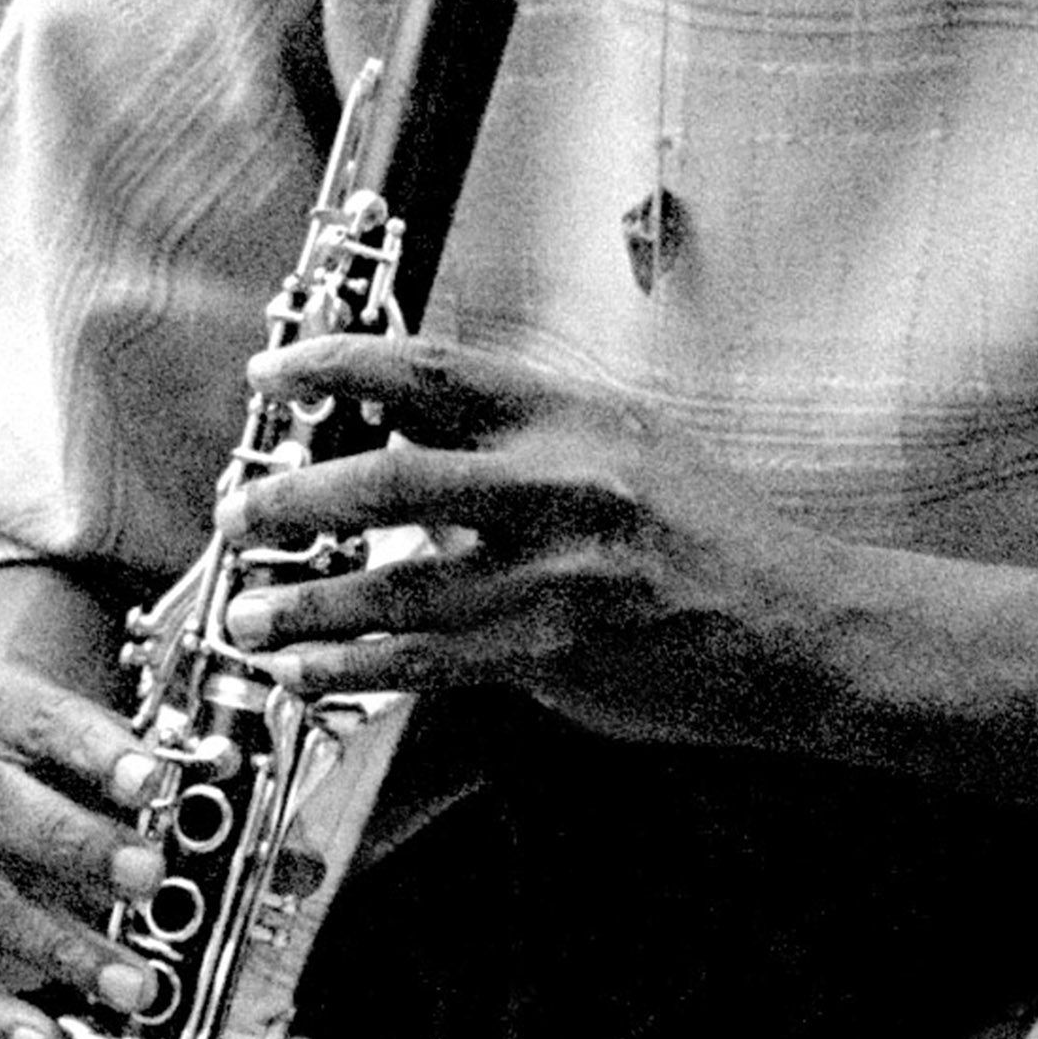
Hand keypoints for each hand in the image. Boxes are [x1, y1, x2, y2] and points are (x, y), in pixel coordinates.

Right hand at [0, 643, 181, 1038]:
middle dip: (79, 848)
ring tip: (135, 988)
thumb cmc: (58, 756)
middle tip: (150, 879)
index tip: (156, 779)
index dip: (100, 751)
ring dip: (62, 949)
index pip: (46, 719)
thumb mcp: (116, 748)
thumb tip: (300, 867)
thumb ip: (203, 797)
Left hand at [218, 329, 858, 746]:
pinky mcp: (551, 657)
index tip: (271, 374)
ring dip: (304, 604)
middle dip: (292, 499)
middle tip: (240, 513)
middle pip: (388, 482)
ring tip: (248, 613)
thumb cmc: (707, 534)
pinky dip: (351, 669)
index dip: (334, 366)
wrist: (798, 626)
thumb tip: (405, 437)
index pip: (428, 372)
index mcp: (569, 417)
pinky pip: (425, 664)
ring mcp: (554, 578)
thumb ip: (517, 441)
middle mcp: (557, 488)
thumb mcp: (621, 445)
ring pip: (392, 590)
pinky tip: (305, 672)